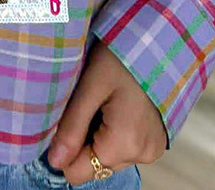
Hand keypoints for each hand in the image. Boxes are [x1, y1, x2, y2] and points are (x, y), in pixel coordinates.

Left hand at [46, 39, 166, 184]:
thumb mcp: (89, 86)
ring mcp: (152, 149)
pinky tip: (114, 104)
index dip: (64, 149)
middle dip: (82, 138)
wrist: (160, 41)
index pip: (79, 172)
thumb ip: (71, 126)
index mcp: (124, 144)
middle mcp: (142, 154)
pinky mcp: (155, 140)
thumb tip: (54, 161)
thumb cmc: (121, 57)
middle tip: (86, 102)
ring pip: (108, 155)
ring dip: (97, 134)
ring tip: (102, 100)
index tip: (65, 117)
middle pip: (94, 164)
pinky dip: (112, 130)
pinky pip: (123, 146)